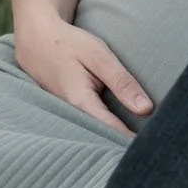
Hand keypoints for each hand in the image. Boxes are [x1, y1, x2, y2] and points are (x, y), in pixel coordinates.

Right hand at [14, 14, 151, 135]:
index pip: (112, 131)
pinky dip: (102, 128)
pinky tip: (117, 131)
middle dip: (123, 143)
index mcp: (80, 102)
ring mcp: (64, 115)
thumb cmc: (68, 44)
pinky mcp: (65, 112)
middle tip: (150, 149)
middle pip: (102, 137)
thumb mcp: (99, 56)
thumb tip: (146, 109)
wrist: (35, 38)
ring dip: (112, 138)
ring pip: (93, 133)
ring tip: (138, 145)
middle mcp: (69, 115)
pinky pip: (86, 125)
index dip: (132, 142)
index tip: (152, 148)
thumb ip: (122, 82)